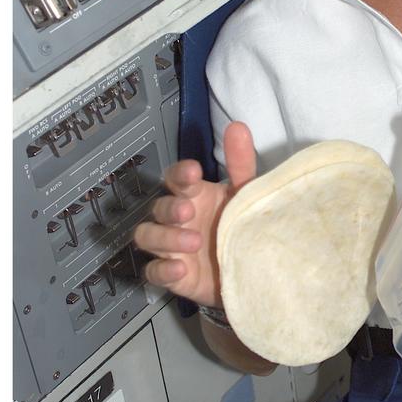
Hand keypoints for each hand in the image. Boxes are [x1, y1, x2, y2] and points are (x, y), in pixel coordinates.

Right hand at [133, 121, 256, 305]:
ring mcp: (172, 246)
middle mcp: (178, 219)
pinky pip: (153, 272)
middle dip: (170, 208)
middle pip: (158, 207)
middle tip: (188, 211)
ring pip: (147, 236)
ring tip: (192, 241)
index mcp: (194, 195)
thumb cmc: (243, 226)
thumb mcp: (246, 195)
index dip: (179, 173)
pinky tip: (179, 269)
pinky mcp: (173, 275)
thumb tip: (238, 127)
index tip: (193, 172)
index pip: (175, 177)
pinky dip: (162, 270)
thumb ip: (240, 164)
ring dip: (165, 237)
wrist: (254, 270)